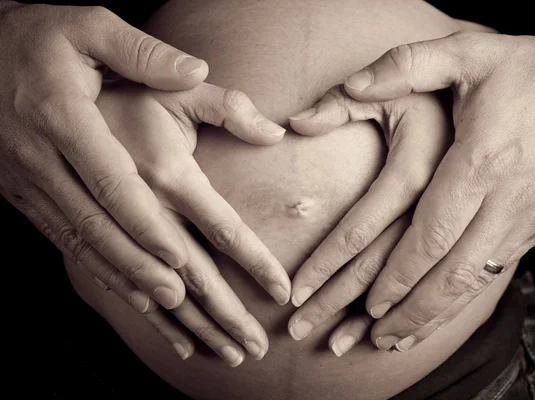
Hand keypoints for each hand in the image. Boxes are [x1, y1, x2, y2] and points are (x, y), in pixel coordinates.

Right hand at [0, 3, 285, 314]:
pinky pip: (62, 238)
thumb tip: (198, 70)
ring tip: (164, 308)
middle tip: (184, 303)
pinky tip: (123, 287)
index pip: (115, 183)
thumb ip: (145, 51)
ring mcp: (28, 179)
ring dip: (122, 277)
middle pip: (100, 226)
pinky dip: (95, 267)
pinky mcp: (22, 192)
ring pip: (80, 241)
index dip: (148, 226)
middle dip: (143, 269)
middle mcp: (45, 156)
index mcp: (68, 116)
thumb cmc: (40, 37)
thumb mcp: (88, 26)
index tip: (182, 261)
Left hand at [300, 27, 534, 350]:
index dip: (399, 273)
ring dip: (433, 316)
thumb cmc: (532, 72)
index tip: (368, 301)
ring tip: (395, 339)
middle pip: (451, 273)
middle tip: (370, 337)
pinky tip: (437, 315)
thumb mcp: (468, 54)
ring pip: (474, 284)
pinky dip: (461, 303)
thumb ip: (406, 65)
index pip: (432, 233)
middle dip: (409, 310)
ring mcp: (524, 218)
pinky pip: (493, 275)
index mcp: (480, 161)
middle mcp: (504, 200)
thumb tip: (350, 85)